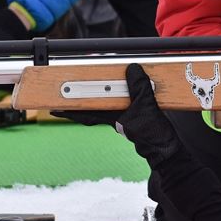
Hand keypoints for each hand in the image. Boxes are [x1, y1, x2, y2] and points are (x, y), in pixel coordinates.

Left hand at [55, 64, 183, 168]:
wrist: (166, 151)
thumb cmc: (154, 136)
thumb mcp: (147, 107)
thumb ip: (139, 87)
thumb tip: (132, 70)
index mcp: (113, 118)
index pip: (85, 112)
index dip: (69, 110)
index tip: (53, 109)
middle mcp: (114, 120)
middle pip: (90, 111)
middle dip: (76, 106)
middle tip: (61, 101)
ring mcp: (122, 120)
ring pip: (103, 108)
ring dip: (95, 99)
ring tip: (86, 89)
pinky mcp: (132, 119)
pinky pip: (119, 106)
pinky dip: (117, 99)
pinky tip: (120, 93)